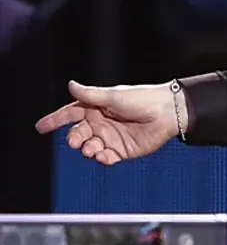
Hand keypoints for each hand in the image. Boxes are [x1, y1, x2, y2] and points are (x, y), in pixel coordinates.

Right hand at [35, 81, 181, 165]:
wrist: (167, 112)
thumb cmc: (142, 99)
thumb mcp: (113, 96)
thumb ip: (90, 95)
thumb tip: (71, 85)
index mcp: (96, 108)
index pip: (70, 114)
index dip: (55, 120)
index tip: (40, 127)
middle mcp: (101, 123)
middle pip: (78, 134)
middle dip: (74, 139)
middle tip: (75, 142)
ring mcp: (111, 137)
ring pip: (90, 148)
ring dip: (88, 150)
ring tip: (92, 149)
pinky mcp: (122, 150)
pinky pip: (106, 158)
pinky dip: (102, 159)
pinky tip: (105, 157)